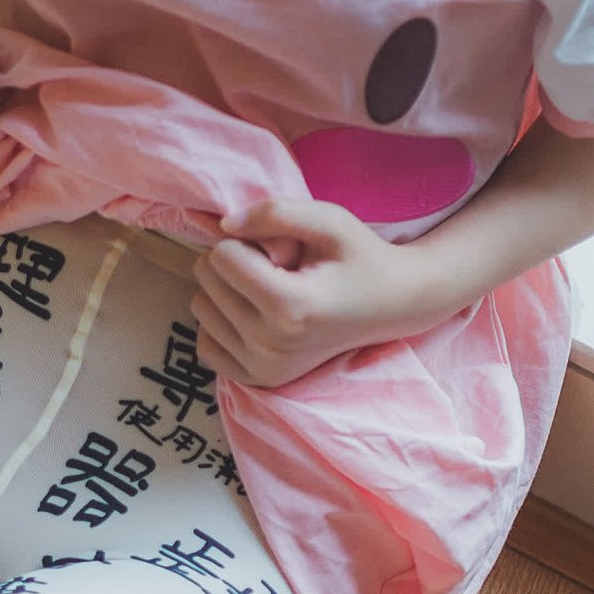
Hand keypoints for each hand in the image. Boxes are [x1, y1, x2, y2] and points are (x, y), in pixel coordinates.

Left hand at [191, 196, 471, 387]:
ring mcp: (263, 370)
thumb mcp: (329, 220)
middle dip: (236, 262)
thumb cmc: (361, 256)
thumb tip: (222, 225)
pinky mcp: (257, 380)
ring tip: (274, 291)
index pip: (221, 256)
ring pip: (201, 308)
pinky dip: (224, 322)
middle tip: (281, 269)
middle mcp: (272, 346)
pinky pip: (204, 343)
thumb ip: (275, 212)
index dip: (246, 240)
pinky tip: (259, 315)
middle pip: (206, 281)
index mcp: (290, 307)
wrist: (392, 305)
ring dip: (229, 291)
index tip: (281, 249)